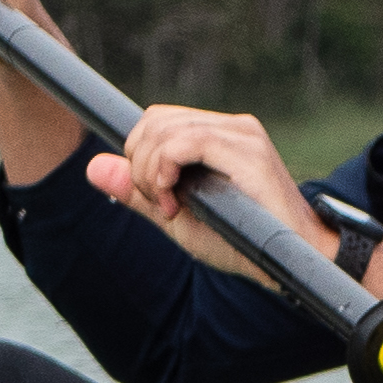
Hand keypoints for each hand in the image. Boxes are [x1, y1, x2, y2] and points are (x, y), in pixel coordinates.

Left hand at [90, 103, 323, 285]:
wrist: (288, 262)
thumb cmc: (240, 242)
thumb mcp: (178, 217)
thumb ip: (138, 192)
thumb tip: (93, 167)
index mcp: (217, 136)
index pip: (157, 120)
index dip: (140, 155)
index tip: (156, 196)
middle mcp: (231, 126)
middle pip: (153, 119)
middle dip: (140, 164)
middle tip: (163, 204)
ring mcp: (240, 133)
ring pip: (163, 128)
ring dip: (151, 172)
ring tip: (173, 207)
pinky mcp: (246, 148)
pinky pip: (183, 141)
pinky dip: (165, 169)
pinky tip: (175, 199)